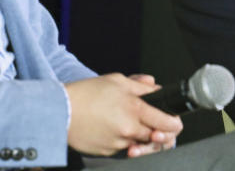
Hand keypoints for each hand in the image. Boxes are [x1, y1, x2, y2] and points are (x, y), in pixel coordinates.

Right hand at [64, 73, 182, 156]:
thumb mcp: (117, 81)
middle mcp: (129, 129)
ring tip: (126, 123)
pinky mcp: (107, 153)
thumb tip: (155, 87)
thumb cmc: (86, 93)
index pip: (168, 123)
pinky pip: (122, 148)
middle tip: (152, 123)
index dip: (174, 123)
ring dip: (138, 136)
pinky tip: (111, 128)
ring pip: (139, 144)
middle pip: (156, 137)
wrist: (59, 111)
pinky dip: (122, 140)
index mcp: (135, 109)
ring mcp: (118, 143)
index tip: (173, 121)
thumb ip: (141, 86)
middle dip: (157, 131)